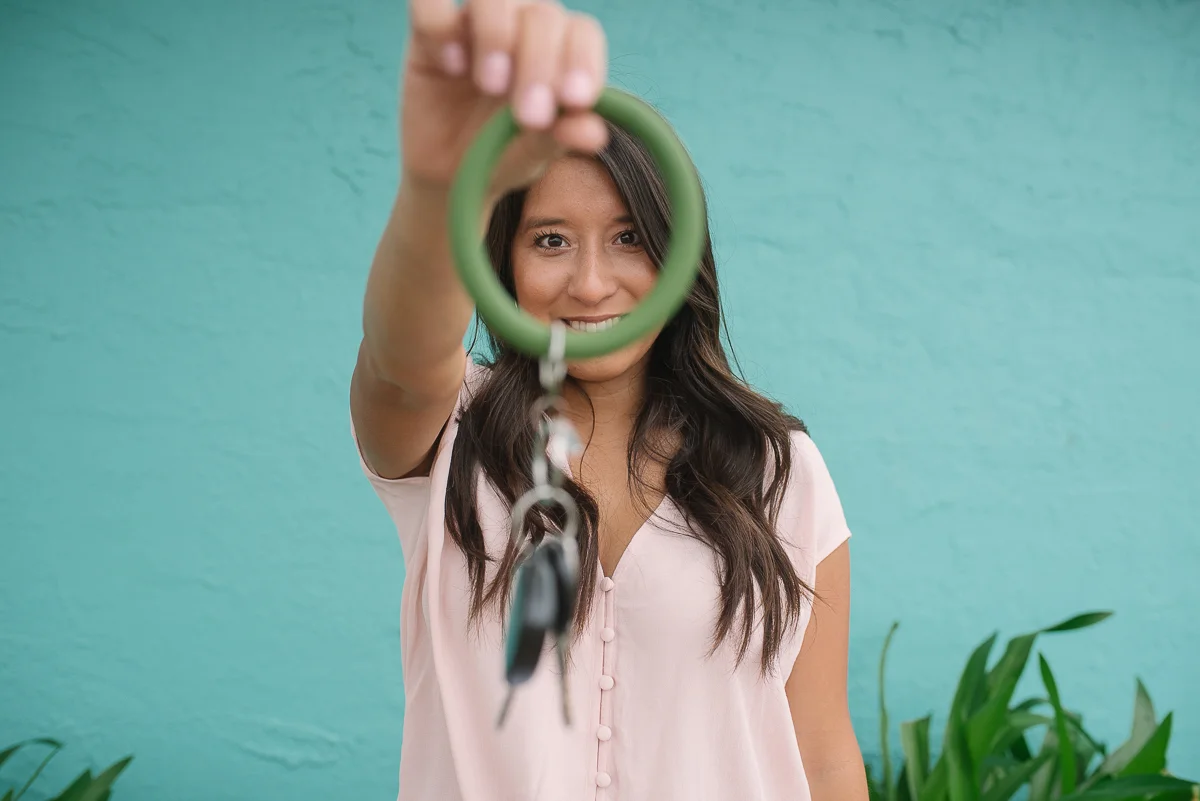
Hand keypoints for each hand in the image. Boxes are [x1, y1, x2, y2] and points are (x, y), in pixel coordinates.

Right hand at [400, 0, 609, 198]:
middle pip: (542, 14)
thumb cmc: (502, 155)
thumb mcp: (532, 154)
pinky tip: (451, 64)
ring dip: (497, 38)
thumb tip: (594, 132)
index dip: (582, 60)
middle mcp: (521, 27)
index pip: (581, 33)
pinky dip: (441, 27)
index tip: (575, 101)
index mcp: (559, 51)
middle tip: (529, 115)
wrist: (450, 176)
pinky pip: (429, 4)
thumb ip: (559, 138)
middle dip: (539, 63)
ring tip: (490, 84)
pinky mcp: (429, 33)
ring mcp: (475, 26)